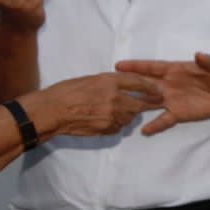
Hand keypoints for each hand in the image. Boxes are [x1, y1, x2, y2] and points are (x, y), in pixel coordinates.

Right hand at [27, 72, 161, 137]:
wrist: (51, 111)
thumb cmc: (65, 92)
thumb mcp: (89, 79)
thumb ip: (108, 82)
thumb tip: (122, 84)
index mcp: (109, 82)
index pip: (137, 83)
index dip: (150, 86)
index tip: (158, 89)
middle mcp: (114, 99)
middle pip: (139, 103)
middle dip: (146, 104)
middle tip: (154, 103)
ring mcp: (111, 116)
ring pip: (130, 117)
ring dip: (130, 114)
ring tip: (122, 111)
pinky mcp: (106, 129)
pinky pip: (119, 127)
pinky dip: (118, 123)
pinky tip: (109, 119)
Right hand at [115, 52, 209, 134]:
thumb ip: (208, 62)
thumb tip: (199, 54)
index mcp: (175, 70)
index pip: (152, 68)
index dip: (137, 66)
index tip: (119, 66)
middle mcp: (169, 84)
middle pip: (145, 85)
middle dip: (128, 85)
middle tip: (110, 87)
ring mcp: (172, 99)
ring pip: (150, 102)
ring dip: (137, 105)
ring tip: (120, 110)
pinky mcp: (180, 113)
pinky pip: (164, 120)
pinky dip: (155, 125)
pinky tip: (144, 131)